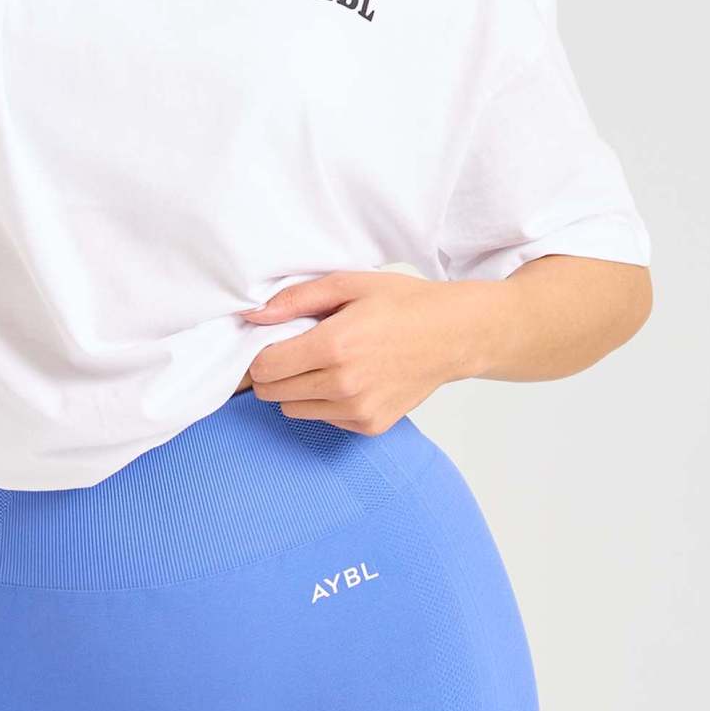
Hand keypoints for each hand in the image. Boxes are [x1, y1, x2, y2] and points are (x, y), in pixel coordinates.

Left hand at [237, 271, 491, 433]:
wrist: (455, 335)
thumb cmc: (404, 304)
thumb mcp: (349, 284)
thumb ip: (296, 299)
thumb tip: (254, 314)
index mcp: (334, 345)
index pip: (264, 367)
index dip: (260, 354)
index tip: (272, 342)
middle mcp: (343, 384)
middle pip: (272, 391)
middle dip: (274, 371)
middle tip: (296, 350)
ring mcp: (358, 410)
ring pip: (293, 409)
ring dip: (297, 388)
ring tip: (324, 363)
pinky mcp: (370, 426)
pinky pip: (324, 419)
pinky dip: (324, 402)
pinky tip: (348, 378)